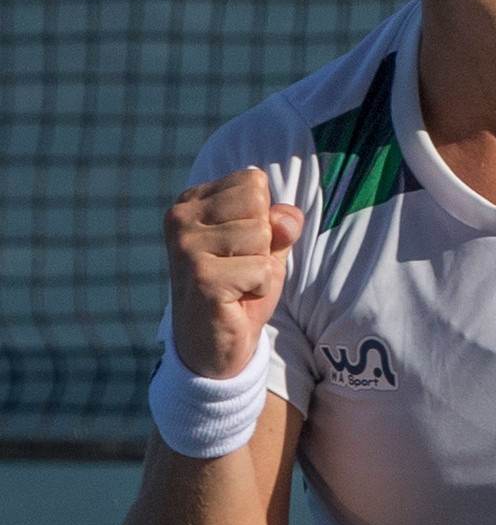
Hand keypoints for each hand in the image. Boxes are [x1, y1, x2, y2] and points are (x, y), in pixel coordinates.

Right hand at [163, 168, 302, 378]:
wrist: (212, 344)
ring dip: (261, 265)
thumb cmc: (240, 286)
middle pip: (258, 204)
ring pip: (262, 234)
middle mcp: (181, 218)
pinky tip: (235, 299)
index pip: (253, 180)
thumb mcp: (267, 246)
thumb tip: (285, 218)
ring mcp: (186, 247)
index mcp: (192, 201)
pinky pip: (262, 269)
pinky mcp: (201, 277)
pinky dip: (261, 287)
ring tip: (237, 282)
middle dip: (264, 240)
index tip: (240, 245)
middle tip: (240, 266)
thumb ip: (281, 222)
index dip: (262, 216)